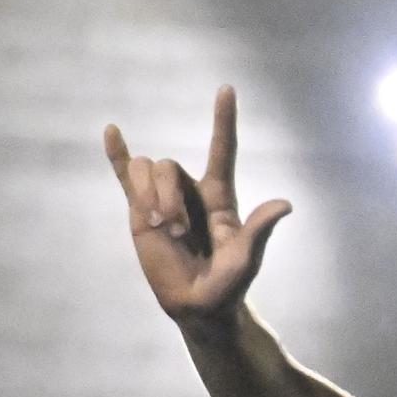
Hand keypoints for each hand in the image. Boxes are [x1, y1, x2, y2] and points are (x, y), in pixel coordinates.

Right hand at [104, 86, 291, 323]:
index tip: (227, 90)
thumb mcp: (246, 259)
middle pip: (168, 166)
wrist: (198, 307)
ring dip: (146, 196)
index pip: (222, 150)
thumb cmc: (228, 285)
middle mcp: (191, 191)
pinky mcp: (141, 212)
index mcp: (219, 196)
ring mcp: (164, 199)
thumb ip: (260, 230)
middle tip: (175, 232)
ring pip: (146, 169)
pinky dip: (118, 155)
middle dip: (165, 196)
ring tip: (156, 228)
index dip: (224, 120)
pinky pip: (126, 177)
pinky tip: (112, 131)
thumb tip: (285, 205)